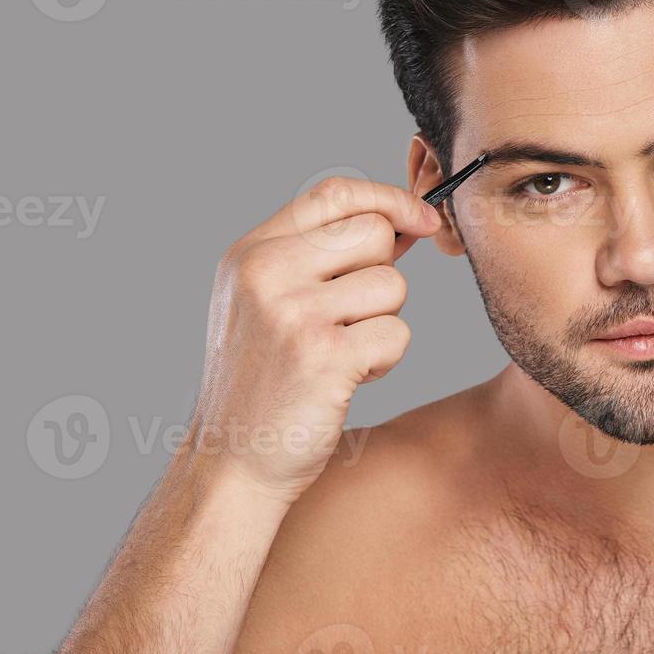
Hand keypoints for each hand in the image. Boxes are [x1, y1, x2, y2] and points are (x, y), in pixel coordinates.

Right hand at [188, 176, 440, 503]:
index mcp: (251, 252)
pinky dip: (385, 360)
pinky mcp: (324, 356)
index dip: (389, 199)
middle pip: (374, 234)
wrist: (232, 461)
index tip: (421, 219)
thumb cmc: (264, 381)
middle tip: (353, 318)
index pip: (335, 192)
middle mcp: (266, 272)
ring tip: (342, 353)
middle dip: (384, 274)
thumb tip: (404, 221)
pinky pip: (397, 334)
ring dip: (383, 323)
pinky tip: (348, 378)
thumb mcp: (270, 302)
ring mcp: (293, 313)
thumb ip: (325, 256)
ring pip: (393, 286)